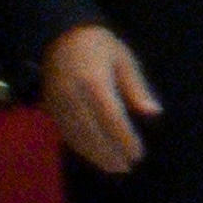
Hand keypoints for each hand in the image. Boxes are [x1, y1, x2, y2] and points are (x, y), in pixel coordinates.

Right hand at [41, 22, 159, 173]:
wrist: (60, 34)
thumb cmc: (100, 46)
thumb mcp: (124, 60)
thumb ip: (136, 88)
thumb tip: (153, 113)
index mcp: (94, 81)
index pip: (112, 118)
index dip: (124, 139)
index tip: (137, 154)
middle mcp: (73, 94)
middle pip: (91, 131)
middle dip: (108, 153)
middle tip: (125, 167)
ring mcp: (58, 101)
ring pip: (76, 135)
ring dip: (93, 154)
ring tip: (112, 167)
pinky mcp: (49, 105)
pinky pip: (64, 130)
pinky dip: (79, 145)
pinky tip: (92, 154)